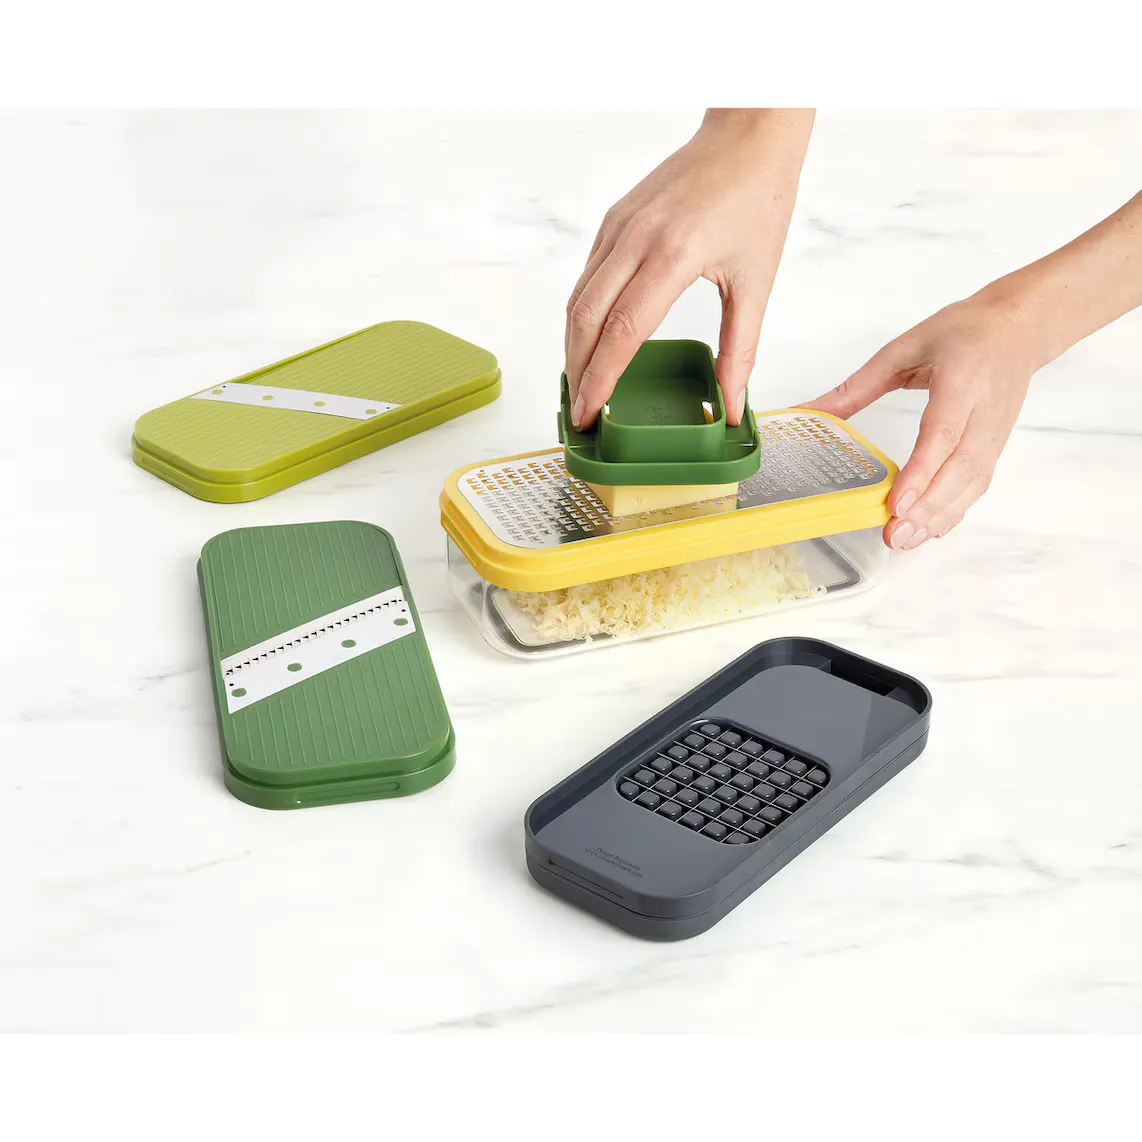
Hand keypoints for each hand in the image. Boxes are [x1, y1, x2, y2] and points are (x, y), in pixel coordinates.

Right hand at [565, 109, 812, 429]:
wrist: (748, 134)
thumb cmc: (758, 200)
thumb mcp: (757, 282)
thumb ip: (740, 350)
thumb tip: (730, 403)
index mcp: (673, 256)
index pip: (622, 331)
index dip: (600, 378)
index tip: (589, 413)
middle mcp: (635, 240)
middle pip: (585, 320)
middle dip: (577, 372)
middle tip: (579, 413)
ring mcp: (618, 227)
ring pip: (577, 300)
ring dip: (573, 347)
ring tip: (580, 385)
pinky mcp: (613, 221)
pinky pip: (587, 278)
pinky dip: (581, 317)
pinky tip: (590, 342)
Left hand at [804, 294, 1037, 549]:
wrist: (1018, 327)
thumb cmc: (962, 332)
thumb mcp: (903, 348)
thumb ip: (856, 386)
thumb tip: (810, 411)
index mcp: (961, 381)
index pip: (941, 435)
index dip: (921, 472)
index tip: (897, 503)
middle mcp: (983, 412)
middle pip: (960, 468)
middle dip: (927, 506)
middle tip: (894, 534)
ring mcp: (994, 432)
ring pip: (972, 482)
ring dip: (940, 516)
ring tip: (906, 540)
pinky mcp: (996, 445)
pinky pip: (978, 484)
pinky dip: (955, 510)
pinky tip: (930, 528)